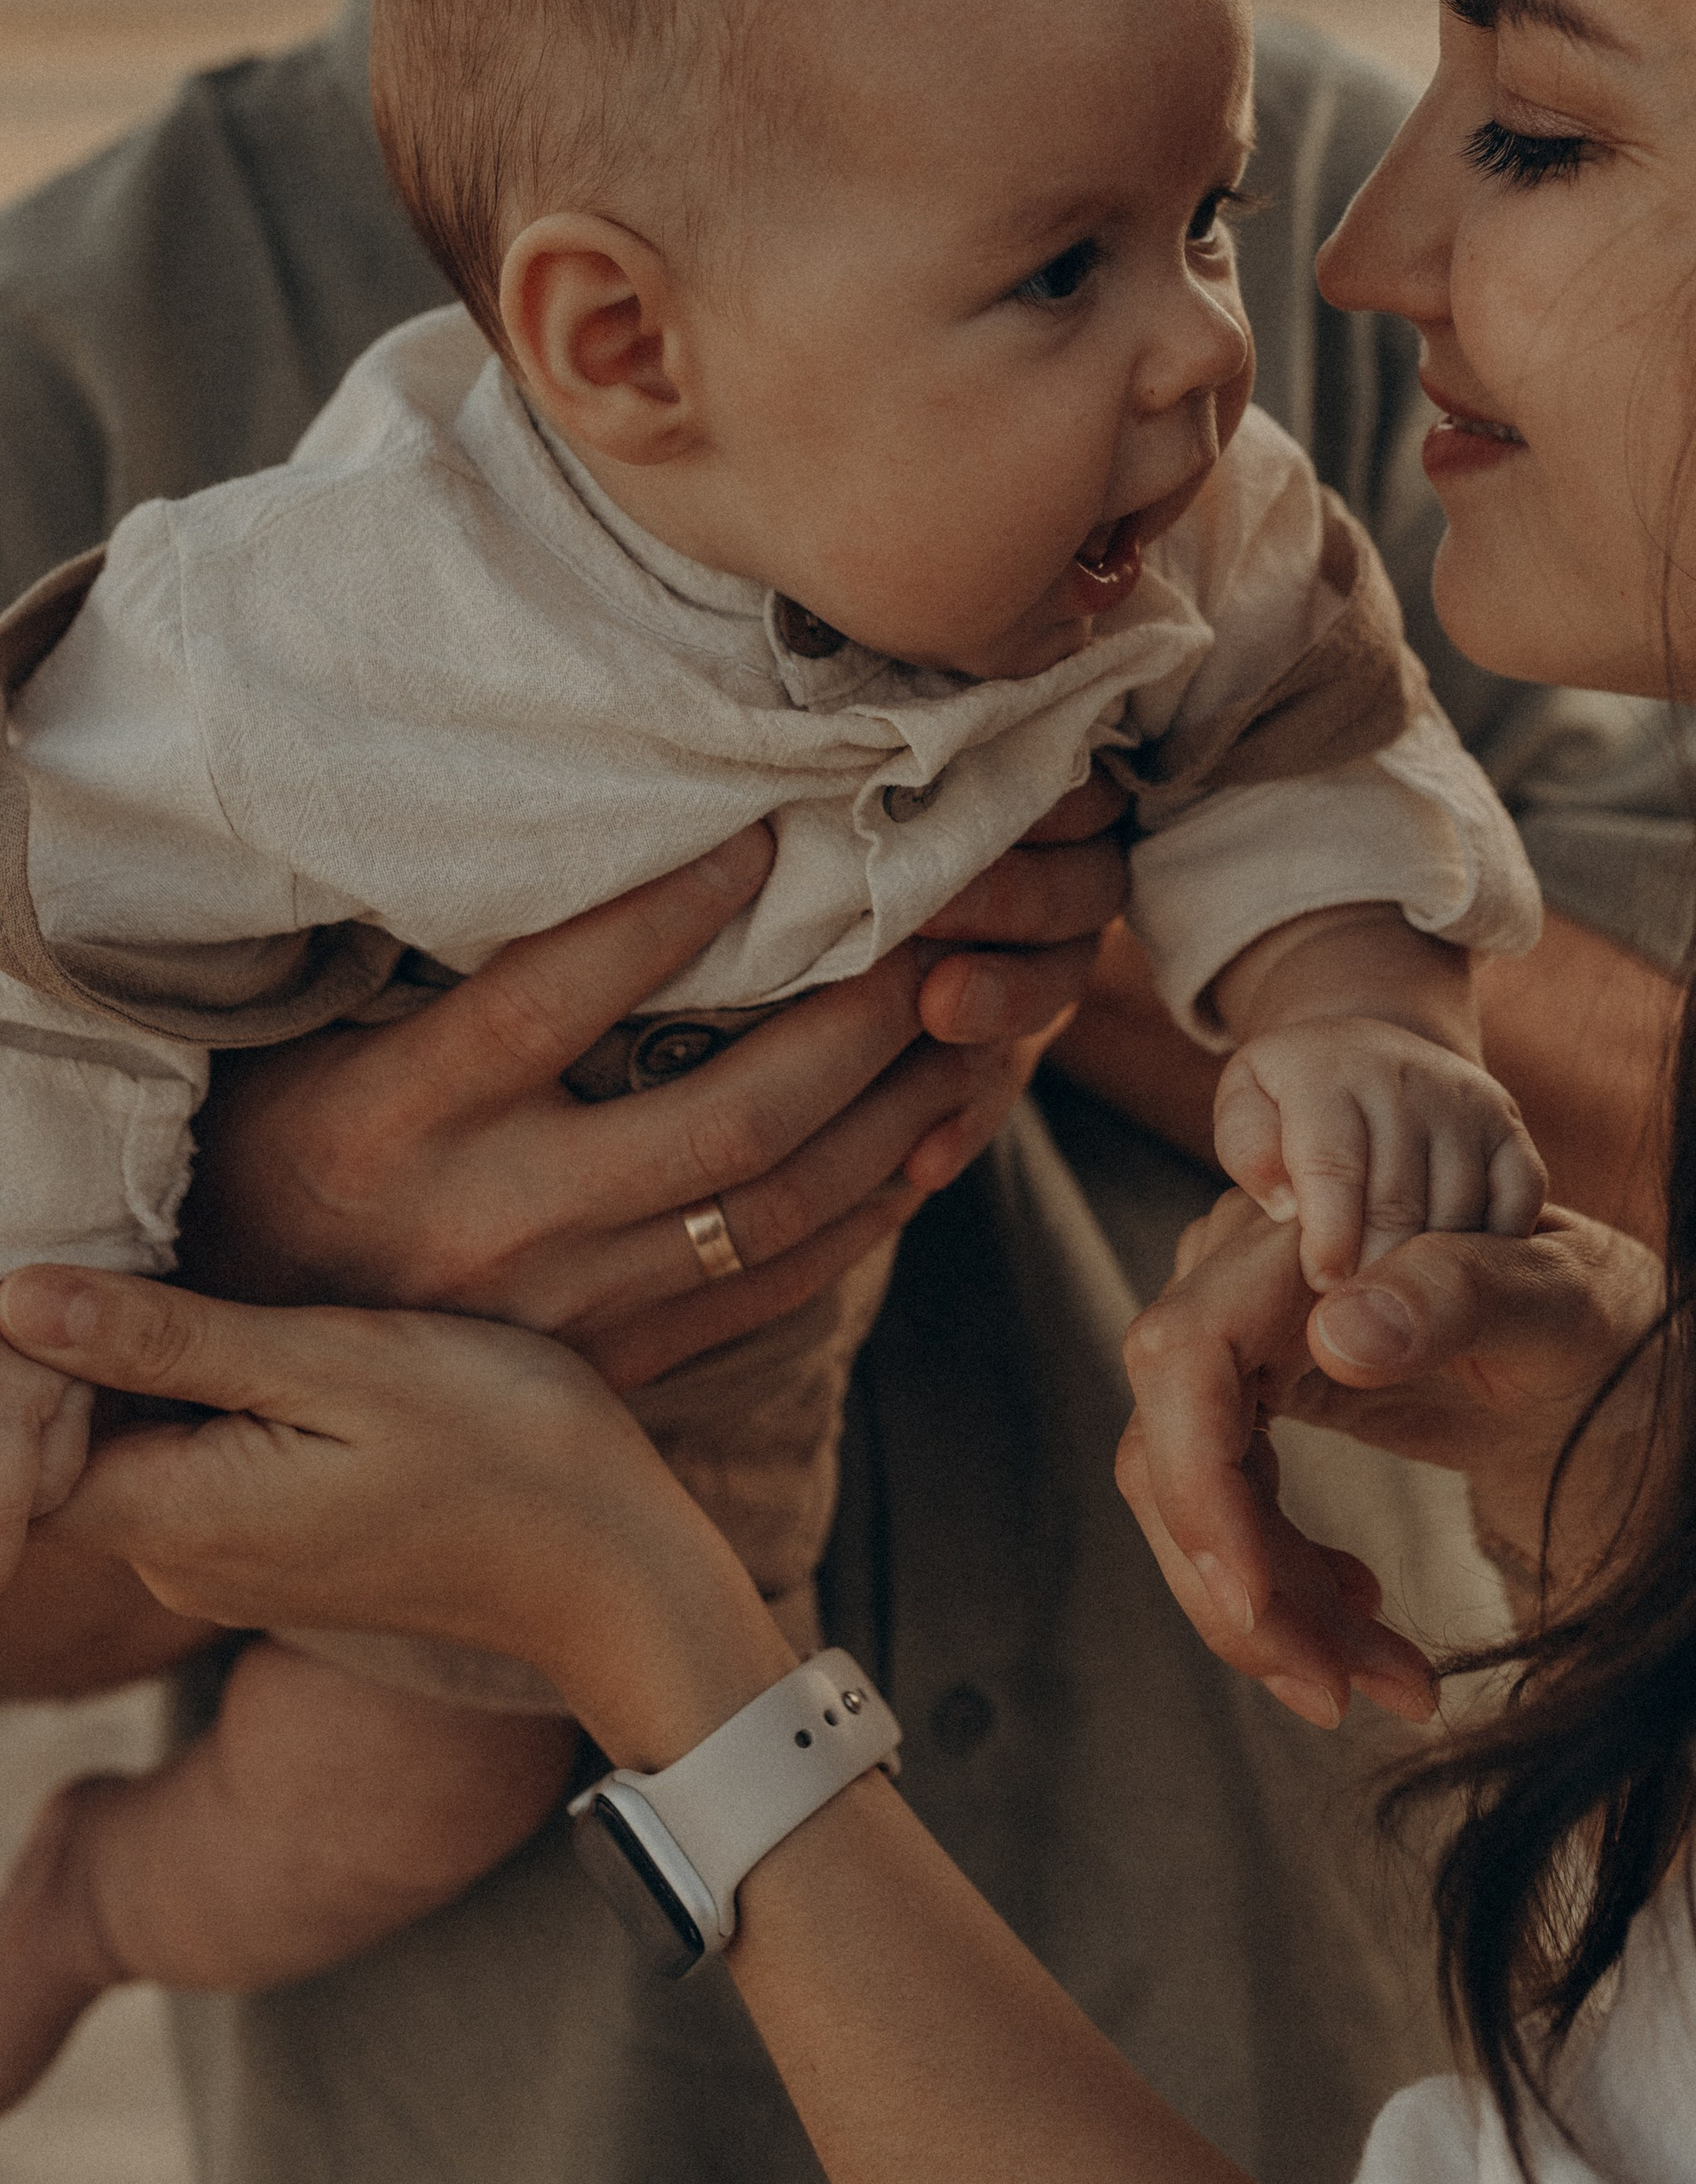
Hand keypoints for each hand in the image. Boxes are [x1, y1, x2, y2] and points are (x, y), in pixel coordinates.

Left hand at [0, 1268, 789, 1757]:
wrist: (609, 1569)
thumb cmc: (500, 1446)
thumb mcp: (340, 1364)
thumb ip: (173, 1341)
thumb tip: (17, 1299)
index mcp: (180, 1517)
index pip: (23, 1432)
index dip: (38, 1336)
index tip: (110, 1243)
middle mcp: (179, 1562)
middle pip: (69, 1440)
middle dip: (92, 1340)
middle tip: (168, 1233)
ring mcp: (226, 1569)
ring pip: (132, 1448)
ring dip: (154, 1364)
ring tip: (234, 1282)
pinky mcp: (273, 1557)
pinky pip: (195, 1470)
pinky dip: (208, 1400)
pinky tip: (276, 1345)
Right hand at [184, 794, 1119, 1394]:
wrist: (233, 1368)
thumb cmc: (270, 1152)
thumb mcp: (307, 1042)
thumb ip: (428, 959)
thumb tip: (565, 812)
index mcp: (397, 1119)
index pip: (552, 1000)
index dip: (670, 914)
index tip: (767, 835)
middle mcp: (492, 1223)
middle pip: (724, 1120)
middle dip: (855, 1019)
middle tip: (935, 924)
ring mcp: (563, 1314)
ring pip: (777, 1210)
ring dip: (897, 1111)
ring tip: (974, 1018)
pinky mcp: (611, 1370)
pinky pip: (773, 1289)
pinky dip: (870, 1210)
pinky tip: (932, 1135)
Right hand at [1116, 1190, 1663, 1728]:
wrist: (1624, 1363)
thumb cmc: (1606, 1318)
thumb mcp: (1564, 1303)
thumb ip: (1465, 1293)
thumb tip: (1340, 1333)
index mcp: (1310, 1241)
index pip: (1187, 1352)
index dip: (1195, 1478)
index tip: (1253, 1600)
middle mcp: (1254, 1288)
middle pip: (1172, 1449)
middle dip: (1244, 1586)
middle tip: (1341, 1693)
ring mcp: (1253, 1352)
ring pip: (1195, 1502)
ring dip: (1273, 1615)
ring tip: (1394, 1682)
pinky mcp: (1266, 1408)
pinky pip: (1231, 1515)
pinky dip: (1286, 1594)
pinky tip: (1365, 1621)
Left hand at [1213, 1022, 1544, 1285]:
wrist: (1372, 1057)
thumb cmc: (1295, 1105)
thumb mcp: (1249, 1105)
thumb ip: (1250, 1150)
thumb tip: (1284, 1202)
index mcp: (1331, 1071)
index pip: (1333, 1164)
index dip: (1327, 1236)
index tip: (1322, 1284)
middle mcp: (1406, 1077)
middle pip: (1398, 1200)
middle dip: (1372, 1271)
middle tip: (1354, 1318)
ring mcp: (1467, 1102)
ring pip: (1458, 1212)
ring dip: (1426, 1273)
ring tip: (1395, 1310)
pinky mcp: (1510, 1129)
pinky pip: (1516, 1203)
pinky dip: (1490, 1251)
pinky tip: (1453, 1278)